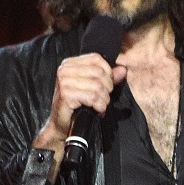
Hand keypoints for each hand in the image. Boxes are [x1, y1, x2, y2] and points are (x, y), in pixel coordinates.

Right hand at [32, 53, 127, 170]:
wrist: (61, 125)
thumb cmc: (76, 106)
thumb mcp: (92, 88)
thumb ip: (107, 77)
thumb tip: (122, 69)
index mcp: (70, 64)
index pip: (97, 58)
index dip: (108, 72)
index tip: (107, 85)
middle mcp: (64, 70)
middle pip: (99, 72)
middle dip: (107, 88)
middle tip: (103, 99)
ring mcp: (64, 82)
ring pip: (97, 86)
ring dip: (103, 100)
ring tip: (99, 106)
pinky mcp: (66, 94)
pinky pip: (92, 97)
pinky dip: (99, 106)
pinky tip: (95, 110)